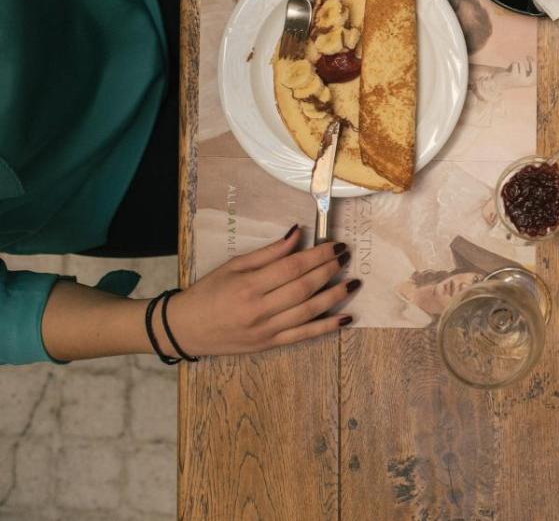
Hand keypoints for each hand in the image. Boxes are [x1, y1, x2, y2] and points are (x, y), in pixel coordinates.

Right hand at [163, 225, 357, 355]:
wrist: (184, 329)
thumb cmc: (208, 293)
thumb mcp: (233, 266)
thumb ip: (268, 252)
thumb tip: (297, 234)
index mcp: (248, 285)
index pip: (292, 267)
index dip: (317, 255)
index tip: (334, 245)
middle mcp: (259, 309)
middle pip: (303, 287)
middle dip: (329, 270)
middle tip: (346, 256)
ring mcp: (266, 330)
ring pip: (308, 311)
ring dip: (335, 296)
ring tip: (354, 282)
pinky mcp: (269, 344)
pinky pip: (303, 336)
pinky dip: (327, 327)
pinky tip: (346, 318)